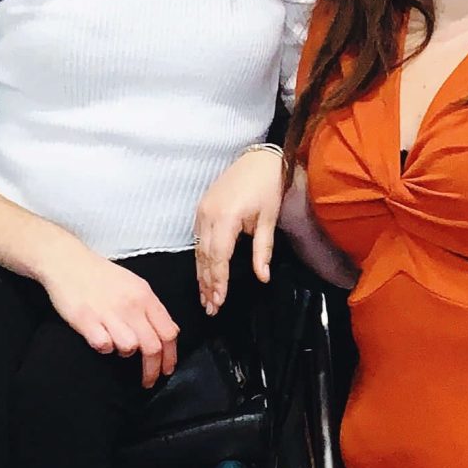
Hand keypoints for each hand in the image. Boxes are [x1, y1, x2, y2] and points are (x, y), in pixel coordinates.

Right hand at [41, 243, 179, 387]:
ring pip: (130, 348)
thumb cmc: (101, 276)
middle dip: (152, 370)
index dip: (170, 356)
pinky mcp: (86, 320)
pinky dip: (104, 348)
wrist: (68, 262)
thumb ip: (151, 308)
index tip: (166, 370)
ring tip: (118, 347)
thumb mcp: (135, 285)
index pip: (169, 332)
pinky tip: (99, 339)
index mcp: (145, 295)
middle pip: (152, 347)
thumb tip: (169, 332)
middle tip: (148, 380)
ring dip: (126, 353)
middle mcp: (130, 305)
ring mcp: (108, 312)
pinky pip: (104, 346)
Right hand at [194, 147, 283, 314]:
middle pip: (205, 257)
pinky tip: (203, 274)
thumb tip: (262, 277)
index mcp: (225, 217)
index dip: (218, 281)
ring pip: (199, 251)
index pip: (219, 257)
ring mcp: (202, 211)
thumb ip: (263, 250)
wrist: (259, 159)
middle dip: (208, 284)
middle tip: (210, 308)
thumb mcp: (269, 219)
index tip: (218, 301)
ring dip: (202, 275)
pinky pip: (198, 240)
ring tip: (205, 298)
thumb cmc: (267, 186)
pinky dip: (201, 259)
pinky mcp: (201, 209)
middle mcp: (208, 215)